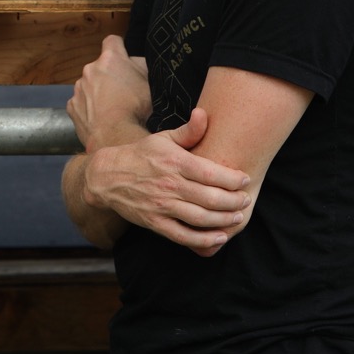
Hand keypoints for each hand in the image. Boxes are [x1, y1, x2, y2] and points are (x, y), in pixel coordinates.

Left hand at [66, 35, 151, 150]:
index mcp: (110, 59)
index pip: (113, 41)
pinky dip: (88, 108)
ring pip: (89, 85)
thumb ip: (141, 66)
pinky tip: (100, 119)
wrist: (115, 137)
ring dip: (98, 92)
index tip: (124, 59)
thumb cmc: (135, 109)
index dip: (120, 48)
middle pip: (100, 66)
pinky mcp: (72, 106)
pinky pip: (81, 103)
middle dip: (109, 75)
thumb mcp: (150, 83)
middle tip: (123, 92)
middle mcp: (90, 69)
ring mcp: (79, 88)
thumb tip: (135, 61)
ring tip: (112, 109)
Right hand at [82, 107, 252, 256]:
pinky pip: (183, 236)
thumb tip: (204, 113)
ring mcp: (162, 205)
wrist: (108, 176)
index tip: (245, 180)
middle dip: (233, 201)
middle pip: (210, 198)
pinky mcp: (155, 222)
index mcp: (174, 161)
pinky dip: (203, 240)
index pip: (211, 172)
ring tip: (237, 218)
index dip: (232, 179)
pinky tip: (219, 237)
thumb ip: (188, 131)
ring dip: (223, 220)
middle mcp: (169, 184)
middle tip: (245, 201)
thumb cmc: (142, 155)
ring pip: (200, 218)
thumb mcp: (163, 138)